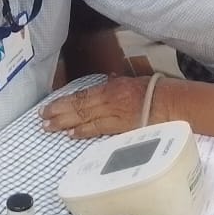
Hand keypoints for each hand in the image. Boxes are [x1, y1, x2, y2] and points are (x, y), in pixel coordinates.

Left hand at [40, 76, 176, 139]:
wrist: (171, 103)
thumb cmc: (155, 91)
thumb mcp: (133, 82)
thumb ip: (118, 83)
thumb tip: (108, 80)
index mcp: (111, 87)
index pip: (82, 94)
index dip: (64, 101)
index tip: (50, 105)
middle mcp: (108, 98)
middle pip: (78, 105)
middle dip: (58, 111)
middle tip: (42, 117)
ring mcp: (114, 112)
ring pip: (84, 117)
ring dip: (65, 122)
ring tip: (49, 127)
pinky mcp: (121, 126)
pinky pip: (98, 128)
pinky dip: (84, 131)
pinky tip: (71, 134)